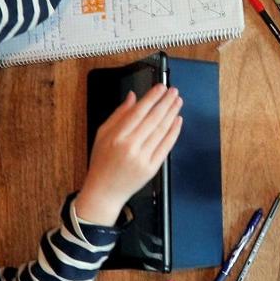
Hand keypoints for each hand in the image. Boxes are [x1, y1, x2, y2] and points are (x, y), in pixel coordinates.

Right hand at [75, 85, 182, 225]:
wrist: (104, 192)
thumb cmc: (101, 162)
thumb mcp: (102, 135)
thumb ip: (118, 114)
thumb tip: (132, 96)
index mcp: (116, 137)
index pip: (138, 112)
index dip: (151, 98)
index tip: (160, 88)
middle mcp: (130, 147)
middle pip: (153, 119)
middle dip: (165, 103)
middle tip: (174, 91)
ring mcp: (142, 158)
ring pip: (161, 131)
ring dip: (172, 114)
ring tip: (177, 102)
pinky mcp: (152, 168)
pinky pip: (166, 146)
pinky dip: (173, 132)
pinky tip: (177, 121)